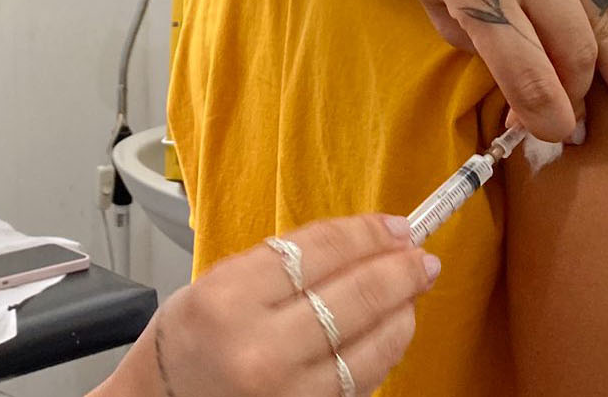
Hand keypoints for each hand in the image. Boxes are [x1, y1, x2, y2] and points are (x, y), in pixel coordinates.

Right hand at [97, 215, 436, 396]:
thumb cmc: (185, 344)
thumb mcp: (215, 284)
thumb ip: (279, 263)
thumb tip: (356, 242)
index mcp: (228, 300)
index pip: (319, 251)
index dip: (367, 233)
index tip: (395, 227)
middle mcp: (260, 348)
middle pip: (354, 295)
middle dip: (399, 270)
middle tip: (422, 257)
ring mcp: (287, 391)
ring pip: (370, 343)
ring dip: (402, 311)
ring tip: (412, 291)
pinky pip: (362, 380)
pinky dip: (384, 351)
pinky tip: (392, 330)